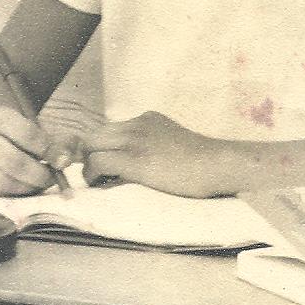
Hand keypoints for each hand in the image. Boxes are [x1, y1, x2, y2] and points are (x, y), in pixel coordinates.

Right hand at [0, 105, 80, 196]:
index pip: (28, 134)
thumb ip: (52, 140)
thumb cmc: (12, 133)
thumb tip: (67, 159)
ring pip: (3, 182)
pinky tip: (24, 188)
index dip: (49, 150)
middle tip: (52, 179)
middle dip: (39, 174)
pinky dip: (13, 195)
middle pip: (14, 162)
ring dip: (27, 187)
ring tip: (40, 185)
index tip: (63, 161)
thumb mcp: (30, 125)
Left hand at [82, 112, 230, 198]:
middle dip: (88, 154)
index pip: (109, 128)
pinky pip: (98, 162)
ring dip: (88, 165)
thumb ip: (153, 143)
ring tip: (96, 182)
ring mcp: (134, 139)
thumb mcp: (172, 142)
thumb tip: (137, 160)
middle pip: (94, 134)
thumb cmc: (201, 162)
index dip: (101, 147)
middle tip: (94, 175)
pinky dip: (92, 176)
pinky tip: (100, 186)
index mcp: (147, 119)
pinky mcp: (133, 158)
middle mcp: (136, 124)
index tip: (102, 165)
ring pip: (91, 145)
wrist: (216, 164)